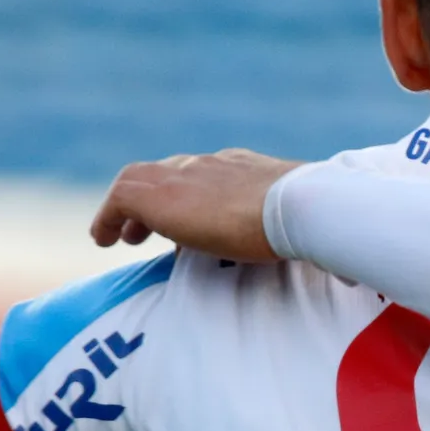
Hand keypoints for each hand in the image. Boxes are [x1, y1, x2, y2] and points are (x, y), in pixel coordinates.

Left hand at [91, 149, 301, 262]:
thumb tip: (325, 267)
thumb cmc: (311, 220)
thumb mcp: (300, 224)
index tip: (187, 221)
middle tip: (144, 230)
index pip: (205, 174)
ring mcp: (182, 174)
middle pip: (168, 172)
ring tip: (121, 237)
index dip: (190, 196)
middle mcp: (209, 164)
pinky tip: (104, 241)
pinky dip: (107, 218)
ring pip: (139, 179)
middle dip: (155, 199)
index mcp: (242, 167)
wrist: (298, 206)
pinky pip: (119, 199)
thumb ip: (296, 233)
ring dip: (128, 208)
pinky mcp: (158, 195)